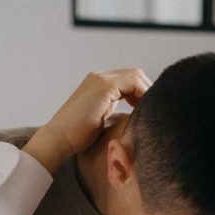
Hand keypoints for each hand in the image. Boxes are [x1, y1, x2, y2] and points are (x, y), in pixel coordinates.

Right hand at [24, 68, 150, 171]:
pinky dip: (142, 94)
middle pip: (135, 75)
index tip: (149, 111)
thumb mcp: (99, 120)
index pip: (129, 81)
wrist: (59, 139)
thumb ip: (112, 111)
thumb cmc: (76, 137)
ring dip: (147, 92)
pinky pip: (133, 83)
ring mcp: (101, 79)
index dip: (142, 93)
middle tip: (155, 109)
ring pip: (135, 76)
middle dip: (147, 91)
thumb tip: (132, 117)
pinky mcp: (104, 86)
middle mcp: (99, 77)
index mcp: (98, 84)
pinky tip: (144, 110)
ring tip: (152, 110)